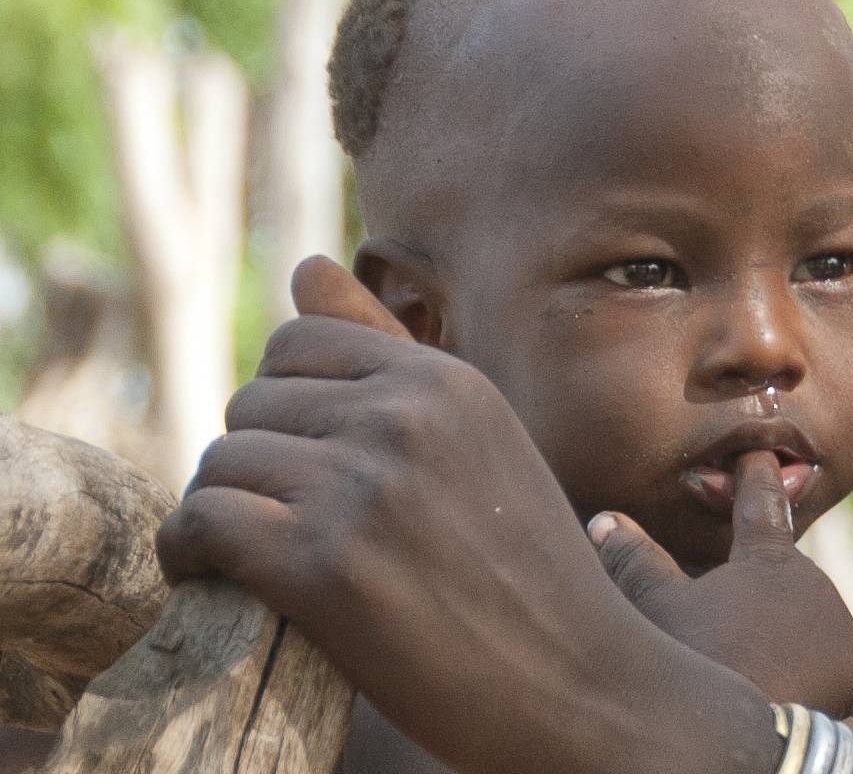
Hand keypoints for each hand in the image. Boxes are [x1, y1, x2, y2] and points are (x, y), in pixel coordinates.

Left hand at [156, 259, 780, 773]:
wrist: (574, 680)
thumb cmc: (523, 567)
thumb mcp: (476, 439)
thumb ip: (390, 354)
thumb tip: (304, 263)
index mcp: (446, 379)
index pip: (298, 341)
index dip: (283, 405)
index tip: (302, 465)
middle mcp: (406, 417)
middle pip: (250, 404)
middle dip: (254, 462)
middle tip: (285, 525)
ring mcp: (365, 489)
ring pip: (221, 463)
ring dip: (220, 511)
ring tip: (252, 555)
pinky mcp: (325, 568)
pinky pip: (204, 524)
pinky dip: (189, 554)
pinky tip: (213, 579)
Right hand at [589, 449, 852, 715]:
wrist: (757, 728)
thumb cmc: (702, 660)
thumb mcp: (661, 608)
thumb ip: (638, 561)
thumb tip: (605, 519)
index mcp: (766, 559)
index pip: (759, 504)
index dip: (756, 477)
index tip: (760, 453)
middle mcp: (812, 580)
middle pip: (781, 578)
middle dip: (759, 593)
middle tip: (730, 626)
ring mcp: (837, 622)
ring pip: (803, 621)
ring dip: (781, 635)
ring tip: (748, 666)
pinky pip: (827, 660)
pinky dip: (807, 669)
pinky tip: (781, 688)